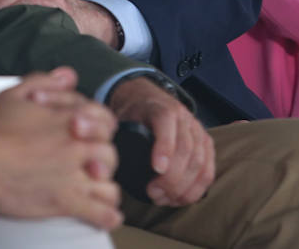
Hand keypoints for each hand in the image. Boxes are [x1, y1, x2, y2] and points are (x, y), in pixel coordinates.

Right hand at [0, 69, 122, 229]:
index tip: (85, 136)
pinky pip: (101, 213)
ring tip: (97, 192)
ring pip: (109, 185)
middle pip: (109, 154)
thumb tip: (69, 76)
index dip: (98, 128)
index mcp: (71, 118)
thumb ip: (45, 81)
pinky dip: (107, 216)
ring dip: (105, 189)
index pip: (104, 121)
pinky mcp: (66, 201)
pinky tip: (107, 218)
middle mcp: (78, 146)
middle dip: (101, 160)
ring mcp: (74, 175)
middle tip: (89, 166)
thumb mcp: (16, 93)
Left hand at [106, 77, 212, 205]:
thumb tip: (90, 141)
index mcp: (160, 107)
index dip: (164, 147)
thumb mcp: (119, 115)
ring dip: (183, 187)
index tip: (156, 169)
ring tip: (163, 198)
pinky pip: (208, 170)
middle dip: (172, 178)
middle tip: (153, 193)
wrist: (147, 100)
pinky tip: (180, 198)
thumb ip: (110, 130)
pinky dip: (196, 188)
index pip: (166, 123)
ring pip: (199, 162)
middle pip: (186, 149)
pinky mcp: (205, 145)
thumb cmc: (131, 113)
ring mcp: (197, 131)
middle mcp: (183, 117)